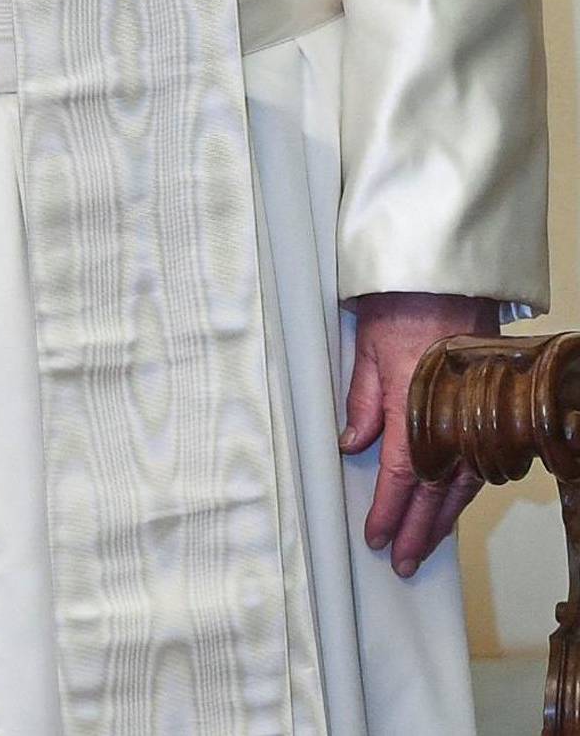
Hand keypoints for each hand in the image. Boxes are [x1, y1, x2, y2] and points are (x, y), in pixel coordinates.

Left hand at [343, 290, 498, 575]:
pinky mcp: (487, 410)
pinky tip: (451, 507)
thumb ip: (362, 402)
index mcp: (414, 405)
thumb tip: (353, 447)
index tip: (376, 538)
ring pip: (462, 484)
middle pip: (437, 492)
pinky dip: (463, 491)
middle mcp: (450, 419)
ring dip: (443, 519)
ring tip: (424, 547)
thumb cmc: (400, 305)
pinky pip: (478, 462)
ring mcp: (473, 416)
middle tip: (402, 562)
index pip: (404, 476)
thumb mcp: (366, 350)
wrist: (445, 276)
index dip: (390, 512)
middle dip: (418, 531)